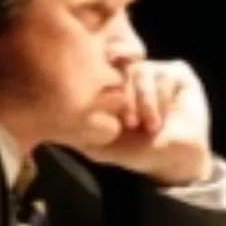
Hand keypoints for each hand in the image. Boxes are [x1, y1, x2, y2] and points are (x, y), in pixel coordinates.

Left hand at [78, 59, 215, 187]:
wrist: (174, 160)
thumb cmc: (137, 152)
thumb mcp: (100, 146)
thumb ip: (76, 131)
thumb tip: (47, 122)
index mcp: (112, 85)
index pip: (99, 64)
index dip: (100, 71)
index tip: (102, 89)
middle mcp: (131, 73)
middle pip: (121, 65)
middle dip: (125, 96)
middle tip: (130, 122)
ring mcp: (155, 71)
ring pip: (142, 71)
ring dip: (145, 102)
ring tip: (149, 126)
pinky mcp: (178, 73)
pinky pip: (164, 76)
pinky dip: (161, 100)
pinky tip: (161, 120)